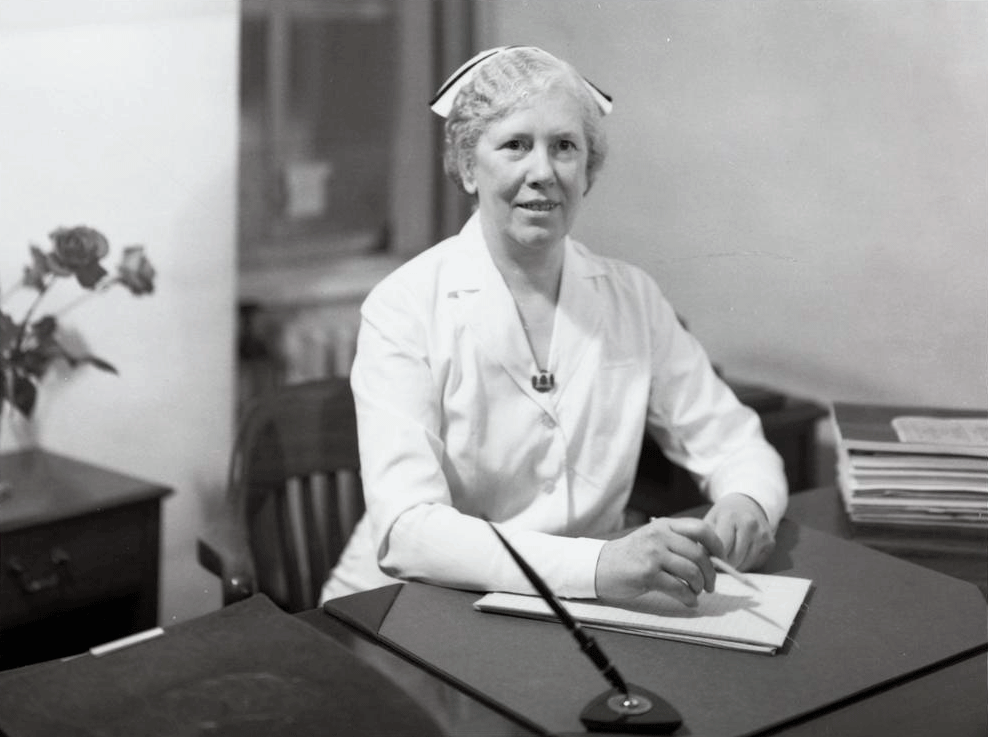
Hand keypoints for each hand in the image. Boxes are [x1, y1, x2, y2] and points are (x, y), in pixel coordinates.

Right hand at [595, 517, 723, 606]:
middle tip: (710, 585)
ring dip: (699, 587)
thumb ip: (677, 542)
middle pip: (699, 555)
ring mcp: (653, 554)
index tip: (720, 559)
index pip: (700, 529)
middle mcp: (660, 536)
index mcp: (664, 525)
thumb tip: (710, 558)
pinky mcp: (647, 574)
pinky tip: (688, 601)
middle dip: (710, 574)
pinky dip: (689, 598)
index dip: (716, 544)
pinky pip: (679, 588)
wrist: (601, 566)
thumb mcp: (654, 539)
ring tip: (696, 593)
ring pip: (691, 572)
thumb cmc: (631, 556)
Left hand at [703, 493, 774, 570]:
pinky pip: (756, 562)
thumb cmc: (725, 514)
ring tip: (728, 556)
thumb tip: (704, 559)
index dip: (714, 558)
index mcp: (731, 517)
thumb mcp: (710, 520)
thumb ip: (706, 538)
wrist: (747, 503)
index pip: (722, 547)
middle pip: (735, 558)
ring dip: (735, 565)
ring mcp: (762, 534)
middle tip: (717, 561)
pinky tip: (741, 553)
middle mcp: (750, 525)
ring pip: (746, 563)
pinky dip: (746, 563)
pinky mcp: (770, 542)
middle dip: (724, 564)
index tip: (709, 560)